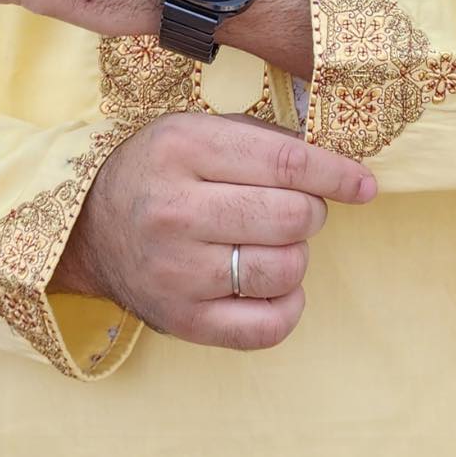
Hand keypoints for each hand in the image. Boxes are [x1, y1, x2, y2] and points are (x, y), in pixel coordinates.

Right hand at [52, 111, 376, 350]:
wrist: (90, 228)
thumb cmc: (160, 170)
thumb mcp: (198, 130)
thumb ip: (265, 140)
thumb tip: (341, 166)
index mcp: (182, 150)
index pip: (287, 163)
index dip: (338, 174)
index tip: (365, 184)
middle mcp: (176, 211)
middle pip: (294, 217)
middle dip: (312, 211)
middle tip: (296, 208)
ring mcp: (177, 272)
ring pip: (287, 269)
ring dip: (297, 254)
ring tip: (272, 242)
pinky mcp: (183, 321)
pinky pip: (269, 326)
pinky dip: (288, 305)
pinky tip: (274, 284)